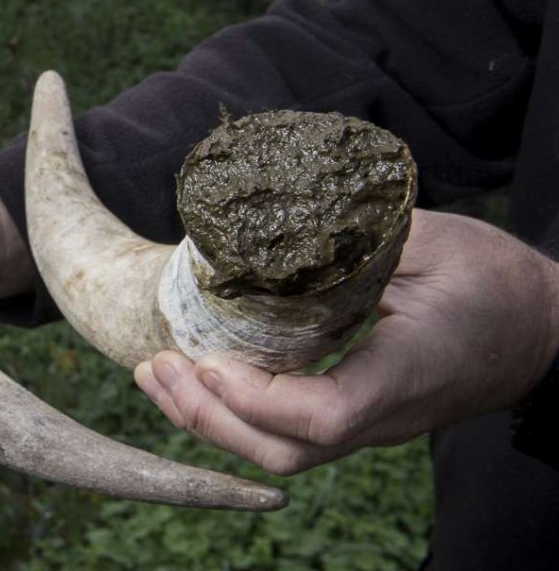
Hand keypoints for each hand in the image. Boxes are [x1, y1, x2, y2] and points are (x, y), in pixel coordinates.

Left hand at [134, 209, 558, 474]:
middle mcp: (383, 413)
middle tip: (154, 365)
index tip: (207, 359)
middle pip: (285, 449)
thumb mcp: (432, 241)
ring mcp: (368, 422)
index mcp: (407, 371)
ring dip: (209, 420)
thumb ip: (355, 238)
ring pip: (281, 450)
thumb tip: (268, 224)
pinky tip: (197, 380)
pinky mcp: (355, 413)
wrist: (538, 329)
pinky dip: (233, 413)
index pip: (324, 415)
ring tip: (156, 375)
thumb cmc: (493, 281)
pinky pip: (287, 432)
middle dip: (208, 417)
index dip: (257, 398)